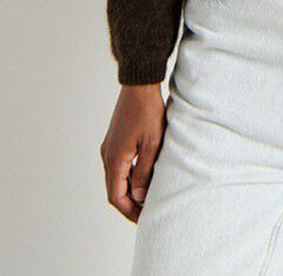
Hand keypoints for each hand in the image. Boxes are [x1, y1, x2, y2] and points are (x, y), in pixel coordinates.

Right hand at [100, 83, 165, 222]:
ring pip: (116, 178)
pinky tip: (142, 177)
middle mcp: (107, 155)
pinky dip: (128, 177)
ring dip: (129, 190)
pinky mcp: (115, 140)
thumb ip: (144, 172)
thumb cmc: (148, 112)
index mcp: (114, 159)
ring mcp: (109, 147)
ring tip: (147, 198)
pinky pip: (119, 166)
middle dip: (130, 204)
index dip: (129, 211)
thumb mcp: (152, 144)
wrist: (139, 85)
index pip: (116, 196)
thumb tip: (138, 197)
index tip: (143, 219)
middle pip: (114, 189)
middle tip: (146, 213)